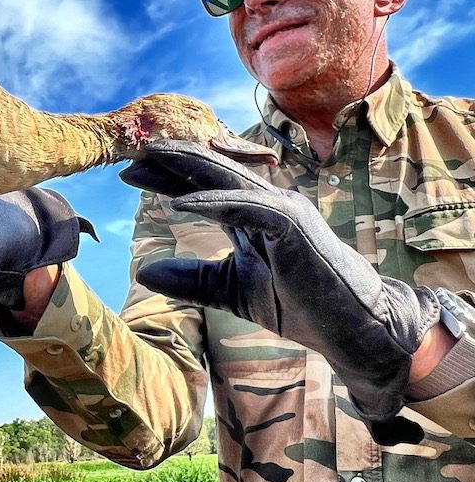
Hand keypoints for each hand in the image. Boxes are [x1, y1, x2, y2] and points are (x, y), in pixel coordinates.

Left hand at [121, 142, 440, 436]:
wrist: (353, 329)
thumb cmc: (300, 306)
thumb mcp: (231, 291)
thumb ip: (191, 280)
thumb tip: (144, 272)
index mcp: (253, 216)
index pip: (204, 187)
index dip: (167, 177)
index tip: (129, 173)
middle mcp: (267, 203)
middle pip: (211, 173)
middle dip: (170, 161)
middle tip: (130, 152)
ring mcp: (283, 209)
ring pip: (226, 179)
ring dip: (186, 167)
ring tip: (148, 160)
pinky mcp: (292, 224)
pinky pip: (245, 206)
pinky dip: (211, 203)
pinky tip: (177, 203)